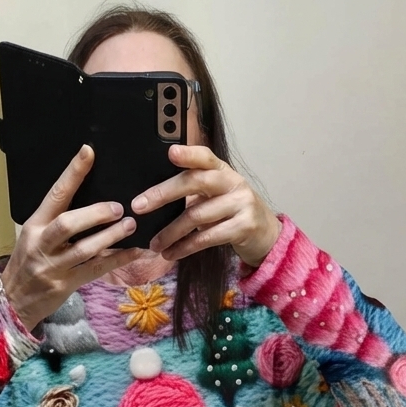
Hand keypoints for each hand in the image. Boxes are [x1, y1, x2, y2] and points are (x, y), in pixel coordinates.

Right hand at [1, 145, 141, 330]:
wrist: (13, 302)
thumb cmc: (27, 264)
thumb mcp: (33, 237)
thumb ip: (55, 221)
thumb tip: (91, 202)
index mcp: (34, 226)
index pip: (55, 195)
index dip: (72, 173)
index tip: (88, 153)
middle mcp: (42, 244)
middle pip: (68, 223)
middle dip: (95, 214)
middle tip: (118, 207)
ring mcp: (53, 266)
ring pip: (85, 249)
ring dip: (110, 236)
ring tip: (130, 226)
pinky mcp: (65, 285)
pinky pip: (95, 270)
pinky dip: (117, 260)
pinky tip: (134, 252)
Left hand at [133, 145, 281, 267]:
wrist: (266, 235)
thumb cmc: (232, 214)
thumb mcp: (217, 196)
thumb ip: (195, 191)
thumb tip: (152, 199)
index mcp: (223, 171)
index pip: (205, 157)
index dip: (188, 154)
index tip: (169, 152)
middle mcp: (233, 182)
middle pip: (195, 182)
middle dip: (163, 194)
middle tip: (138, 206)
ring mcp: (241, 204)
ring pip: (197, 215)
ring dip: (170, 232)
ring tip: (154, 244)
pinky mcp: (244, 227)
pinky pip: (207, 237)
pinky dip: (185, 247)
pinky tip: (172, 253)